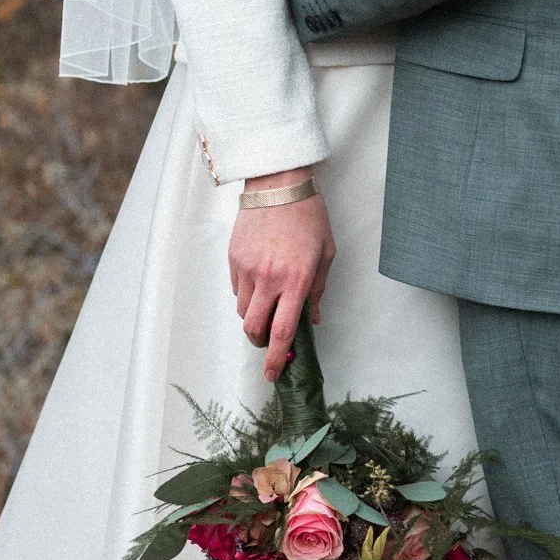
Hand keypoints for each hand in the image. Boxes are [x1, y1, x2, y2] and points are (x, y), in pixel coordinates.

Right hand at [229, 182, 335, 381]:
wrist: (279, 184)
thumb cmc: (309, 216)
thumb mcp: (325, 253)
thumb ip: (319, 289)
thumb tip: (314, 318)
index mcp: (297, 280)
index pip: (283, 331)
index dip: (276, 358)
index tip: (272, 374)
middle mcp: (270, 278)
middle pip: (254, 328)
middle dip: (259, 342)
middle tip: (267, 340)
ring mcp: (248, 268)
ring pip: (242, 310)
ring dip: (253, 316)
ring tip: (267, 302)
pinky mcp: (234, 258)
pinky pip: (236, 288)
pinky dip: (246, 293)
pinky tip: (258, 279)